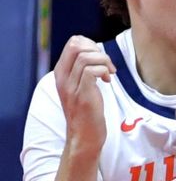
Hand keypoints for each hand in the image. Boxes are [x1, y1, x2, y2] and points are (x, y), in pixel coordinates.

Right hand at [53, 35, 115, 154]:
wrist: (84, 137)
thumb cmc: (87, 111)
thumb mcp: (80, 86)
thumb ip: (82, 70)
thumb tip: (95, 52)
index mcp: (61, 73)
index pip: (72, 43)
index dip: (91, 44)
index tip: (100, 58)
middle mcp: (62, 78)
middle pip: (76, 45)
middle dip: (97, 49)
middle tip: (106, 64)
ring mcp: (71, 87)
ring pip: (86, 57)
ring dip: (104, 61)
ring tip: (109, 73)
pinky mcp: (83, 96)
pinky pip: (92, 71)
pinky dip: (104, 71)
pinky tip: (108, 81)